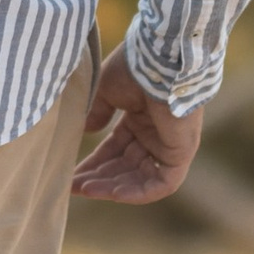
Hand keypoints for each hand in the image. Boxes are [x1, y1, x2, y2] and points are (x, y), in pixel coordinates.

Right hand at [72, 45, 202, 203]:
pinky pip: (161, 185)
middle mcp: (157, 133)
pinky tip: (111, 193)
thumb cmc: (134, 68)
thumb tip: (86, 130)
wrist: (160, 60)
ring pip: (140, 178)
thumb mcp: (106, 89)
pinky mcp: (182, 154)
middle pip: (125, 166)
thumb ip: (97, 111)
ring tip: (84, 189)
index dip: (94, 162)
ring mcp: (170, 144)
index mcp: (141, 116)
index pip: (115, 148)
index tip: (71, 174)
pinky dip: (137, 193)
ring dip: (112, 187)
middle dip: (99, 177)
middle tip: (72, 185)